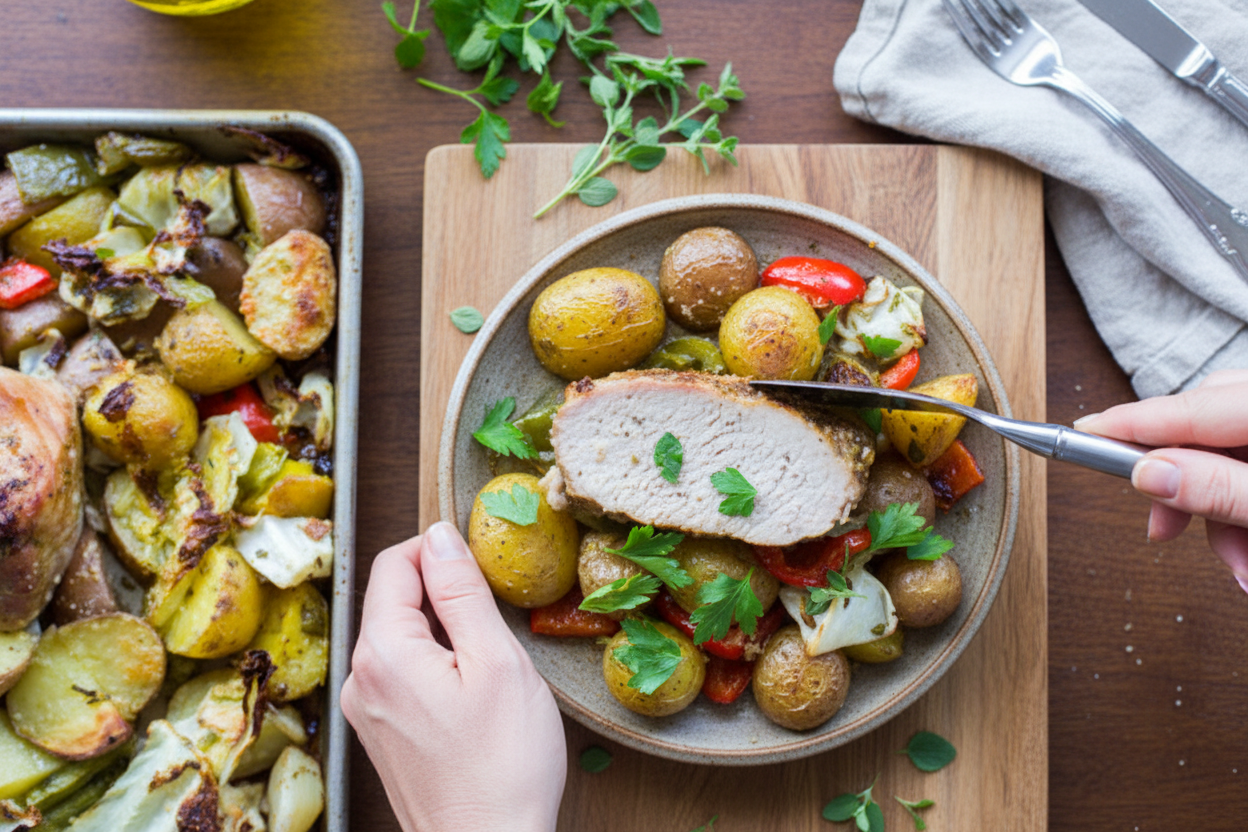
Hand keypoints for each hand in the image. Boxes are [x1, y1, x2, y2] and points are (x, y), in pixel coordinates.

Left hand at [341, 522, 566, 831]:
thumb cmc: (502, 767)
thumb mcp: (497, 663)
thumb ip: (463, 592)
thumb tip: (441, 536)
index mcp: (383, 653)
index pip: (393, 563)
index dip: (437, 547)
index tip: (482, 557)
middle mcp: (361, 679)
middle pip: (393, 599)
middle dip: (442, 588)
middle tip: (497, 605)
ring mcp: (368, 710)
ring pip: (400, 638)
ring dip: (442, 627)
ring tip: (492, 653)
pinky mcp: (383, 734)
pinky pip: (402, 673)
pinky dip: (436, 661)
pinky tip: (474, 687)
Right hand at [1075, 370, 1247, 593]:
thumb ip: (1217, 488)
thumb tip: (1149, 473)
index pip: (1186, 407)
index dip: (1129, 422)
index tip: (1083, 432)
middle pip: (1202, 431)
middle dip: (1184, 489)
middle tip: (1166, 529)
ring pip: (1225, 459)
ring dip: (1220, 518)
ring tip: (1243, 565)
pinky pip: (1246, 471)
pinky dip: (1242, 514)